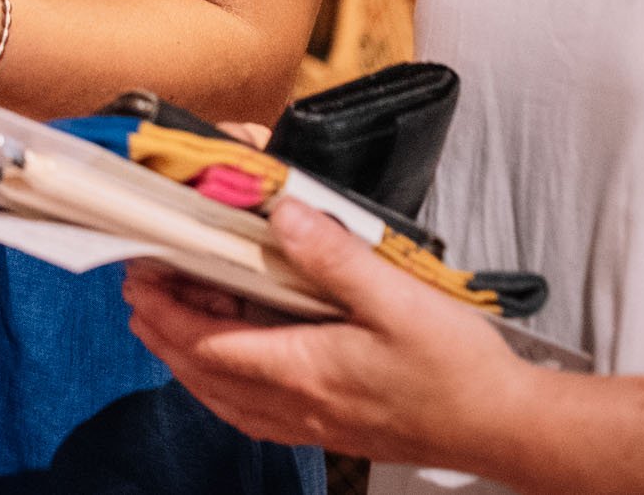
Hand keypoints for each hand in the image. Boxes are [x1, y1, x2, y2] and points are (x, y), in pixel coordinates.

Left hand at [123, 199, 548, 472]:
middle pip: (204, 373)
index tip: (138, 276)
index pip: (207, 343)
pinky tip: (230, 368)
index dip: (164, 311)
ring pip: (225, 398)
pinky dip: (225, 387)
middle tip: (139, 292)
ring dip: (189, 360)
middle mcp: (296, 404)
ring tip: (168, 324)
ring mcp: (313, 422)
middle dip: (163, 333)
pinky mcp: (331, 428)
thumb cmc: (457, 368)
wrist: (505, 427)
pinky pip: (256, 413)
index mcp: (302, 370)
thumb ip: (334, 255)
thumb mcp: (396, 298)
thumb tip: (283, 214)